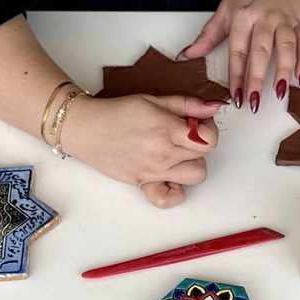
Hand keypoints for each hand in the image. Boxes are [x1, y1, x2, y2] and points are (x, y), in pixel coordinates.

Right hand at [60, 94, 222, 208]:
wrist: (87, 129)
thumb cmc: (116, 113)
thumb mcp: (154, 99)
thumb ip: (186, 104)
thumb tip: (213, 107)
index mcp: (167, 130)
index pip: (208, 139)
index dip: (208, 129)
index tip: (197, 123)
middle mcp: (163, 154)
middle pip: (203, 156)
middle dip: (199, 144)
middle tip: (184, 135)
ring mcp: (154, 172)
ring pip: (195, 176)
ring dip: (191, 165)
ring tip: (177, 154)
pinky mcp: (143, 184)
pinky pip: (167, 200)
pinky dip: (174, 193)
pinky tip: (170, 178)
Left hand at [179, 0, 299, 113]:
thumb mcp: (226, 9)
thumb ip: (208, 35)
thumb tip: (188, 55)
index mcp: (243, 16)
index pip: (238, 50)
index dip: (236, 74)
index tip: (235, 94)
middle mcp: (265, 18)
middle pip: (261, 51)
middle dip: (257, 78)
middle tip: (254, 100)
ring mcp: (284, 21)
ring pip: (286, 47)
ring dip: (284, 71)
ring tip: (280, 92)